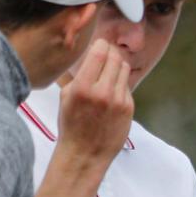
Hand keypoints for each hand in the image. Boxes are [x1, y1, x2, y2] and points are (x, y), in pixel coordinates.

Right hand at [53, 39, 133, 175]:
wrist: (85, 152)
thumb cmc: (71, 123)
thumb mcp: (66, 96)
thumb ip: (80, 75)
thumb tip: (92, 55)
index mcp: (82, 87)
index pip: (99, 54)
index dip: (101, 45)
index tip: (100, 43)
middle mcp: (102, 92)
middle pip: (115, 58)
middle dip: (111, 52)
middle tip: (106, 52)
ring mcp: (118, 101)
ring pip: (124, 70)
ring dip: (117, 65)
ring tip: (109, 68)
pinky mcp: (129, 108)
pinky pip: (126, 86)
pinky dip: (120, 82)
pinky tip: (112, 88)